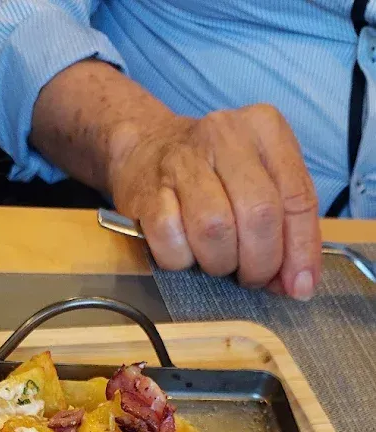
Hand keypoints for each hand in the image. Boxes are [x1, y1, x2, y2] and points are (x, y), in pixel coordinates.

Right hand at [108, 105, 320, 298]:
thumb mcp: (262, 184)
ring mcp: (182, 160)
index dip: (302, 251)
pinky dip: (182, 260)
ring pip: (215, 229)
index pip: (297, 197)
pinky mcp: (147, 191)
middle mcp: (225, 135)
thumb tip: (299, 284)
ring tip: (217, 261)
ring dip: (220, 262)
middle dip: (260, 261)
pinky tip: (185, 252)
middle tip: (252, 276)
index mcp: (265, 129)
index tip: (299, 286)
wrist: (146, 149)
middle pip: (259, 214)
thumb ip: (287, 229)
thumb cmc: (215, 176)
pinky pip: (172, 241)